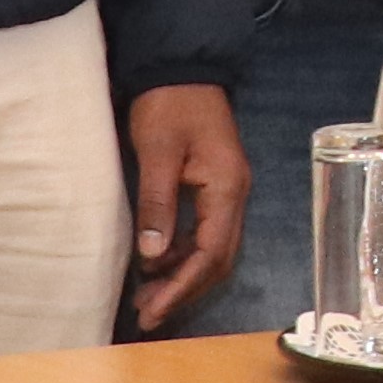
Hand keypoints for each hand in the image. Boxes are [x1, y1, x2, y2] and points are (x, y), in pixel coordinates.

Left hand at [124, 83, 249, 325]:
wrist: (182, 67)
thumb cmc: (168, 105)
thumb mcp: (157, 152)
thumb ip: (158, 204)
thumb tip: (152, 257)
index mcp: (226, 188)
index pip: (209, 253)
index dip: (181, 287)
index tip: (152, 310)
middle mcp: (235, 196)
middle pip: (218, 260)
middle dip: (184, 291)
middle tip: (148, 314)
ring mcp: (228, 192)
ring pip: (213, 250)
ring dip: (183, 277)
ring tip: (147, 298)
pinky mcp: (216, 187)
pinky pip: (205, 234)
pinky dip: (183, 255)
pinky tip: (158, 265)